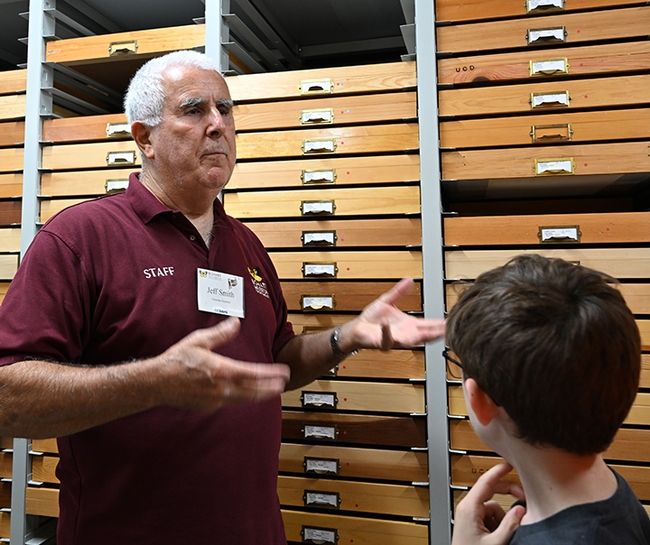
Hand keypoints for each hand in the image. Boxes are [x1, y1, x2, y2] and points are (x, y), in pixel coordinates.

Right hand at [157, 317, 290, 410]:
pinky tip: (248, 395)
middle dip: (271, 387)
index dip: (271, 373)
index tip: (283, 372)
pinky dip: (244, 399)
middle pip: (254, 390)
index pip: (254, 373)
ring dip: (261, 395)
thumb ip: (221, 333)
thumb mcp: (199, 341)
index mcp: (222, 370)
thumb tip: (236, 322)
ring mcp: (216, 400)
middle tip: (284, 384)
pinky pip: (233, 403)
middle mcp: (222, 388)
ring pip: (245, 399)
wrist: (157, 383)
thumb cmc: (177, 360)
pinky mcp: (210, 407)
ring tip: (272, 391)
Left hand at [343, 278, 445, 350]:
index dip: (440, 323)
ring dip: (422, 337)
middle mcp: (404, 334)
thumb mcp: (388, 301)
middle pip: (425, 334)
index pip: (428, 324)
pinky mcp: (381, 342)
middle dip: (437, 332)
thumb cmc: (371, 319)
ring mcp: (395, 339)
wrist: (356, 329)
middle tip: (449, 328)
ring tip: (433, 332)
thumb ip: (399, 292)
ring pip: (411, 341)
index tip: (451, 320)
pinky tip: (387, 324)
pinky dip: (387, 332)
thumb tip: (409, 280)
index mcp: (408, 325)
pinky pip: (386, 339)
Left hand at [452, 463, 525, 544]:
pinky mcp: (473, 523)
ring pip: (494, 508)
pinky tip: (497, 538)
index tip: (509, 463)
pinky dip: (498, 525)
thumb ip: (509, 525)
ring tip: (501, 536)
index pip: (486, 482)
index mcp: (469, 507)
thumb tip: (521, 510)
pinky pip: (491, 517)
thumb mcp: (495, 543)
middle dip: (508, 497)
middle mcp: (468, 508)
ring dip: (503, 519)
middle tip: (524, 500)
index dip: (498, 471)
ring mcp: (470, 516)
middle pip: (492, 493)